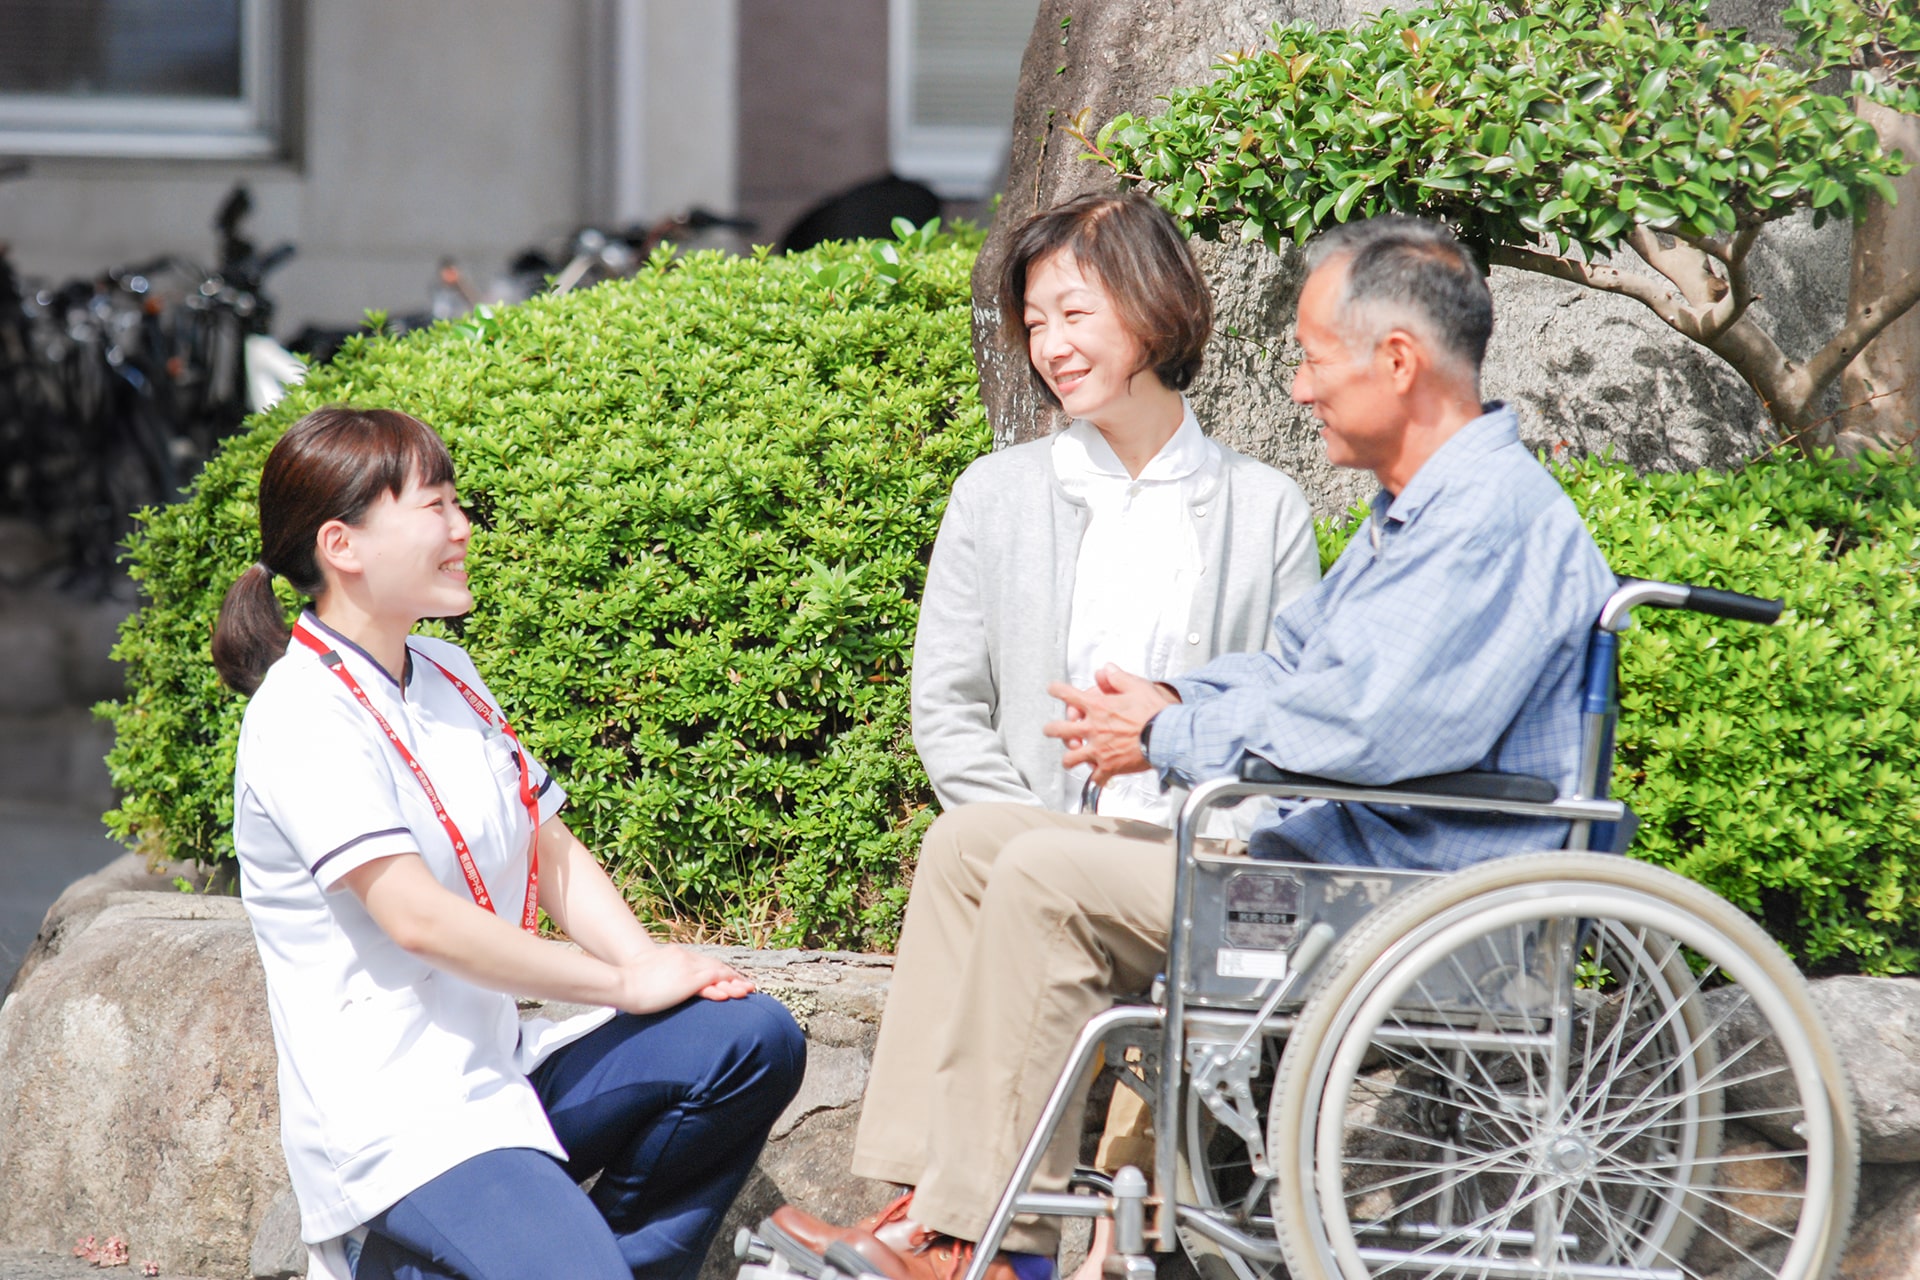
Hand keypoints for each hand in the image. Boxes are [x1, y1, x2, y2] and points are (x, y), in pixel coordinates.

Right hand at [613, 945, 755, 1012]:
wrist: (623, 981)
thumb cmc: (632, 980)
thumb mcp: (654, 972)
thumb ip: (667, 975)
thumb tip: (669, 984)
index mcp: (678, 955)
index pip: (705, 962)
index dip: (721, 971)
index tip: (733, 979)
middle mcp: (686, 959)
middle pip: (715, 965)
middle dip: (732, 976)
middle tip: (748, 985)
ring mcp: (687, 969)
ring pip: (716, 973)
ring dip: (733, 982)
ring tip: (747, 990)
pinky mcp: (687, 982)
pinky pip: (709, 983)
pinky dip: (721, 987)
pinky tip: (729, 994)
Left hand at [1044, 666, 1178, 784]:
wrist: (1165, 736)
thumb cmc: (1153, 712)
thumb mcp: (1136, 686)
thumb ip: (1118, 678)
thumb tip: (1106, 670)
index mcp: (1097, 707)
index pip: (1067, 694)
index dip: (1056, 690)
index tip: (1052, 689)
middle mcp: (1093, 728)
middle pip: (1059, 730)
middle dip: (1051, 729)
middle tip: (1050, 729)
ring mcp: (1098, 750)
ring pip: (1070, 758)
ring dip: (1068, 758)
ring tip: (1069, 758)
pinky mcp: (1109, 767)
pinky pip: (1096, 778)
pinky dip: (1096, 778)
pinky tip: (1098, 777)